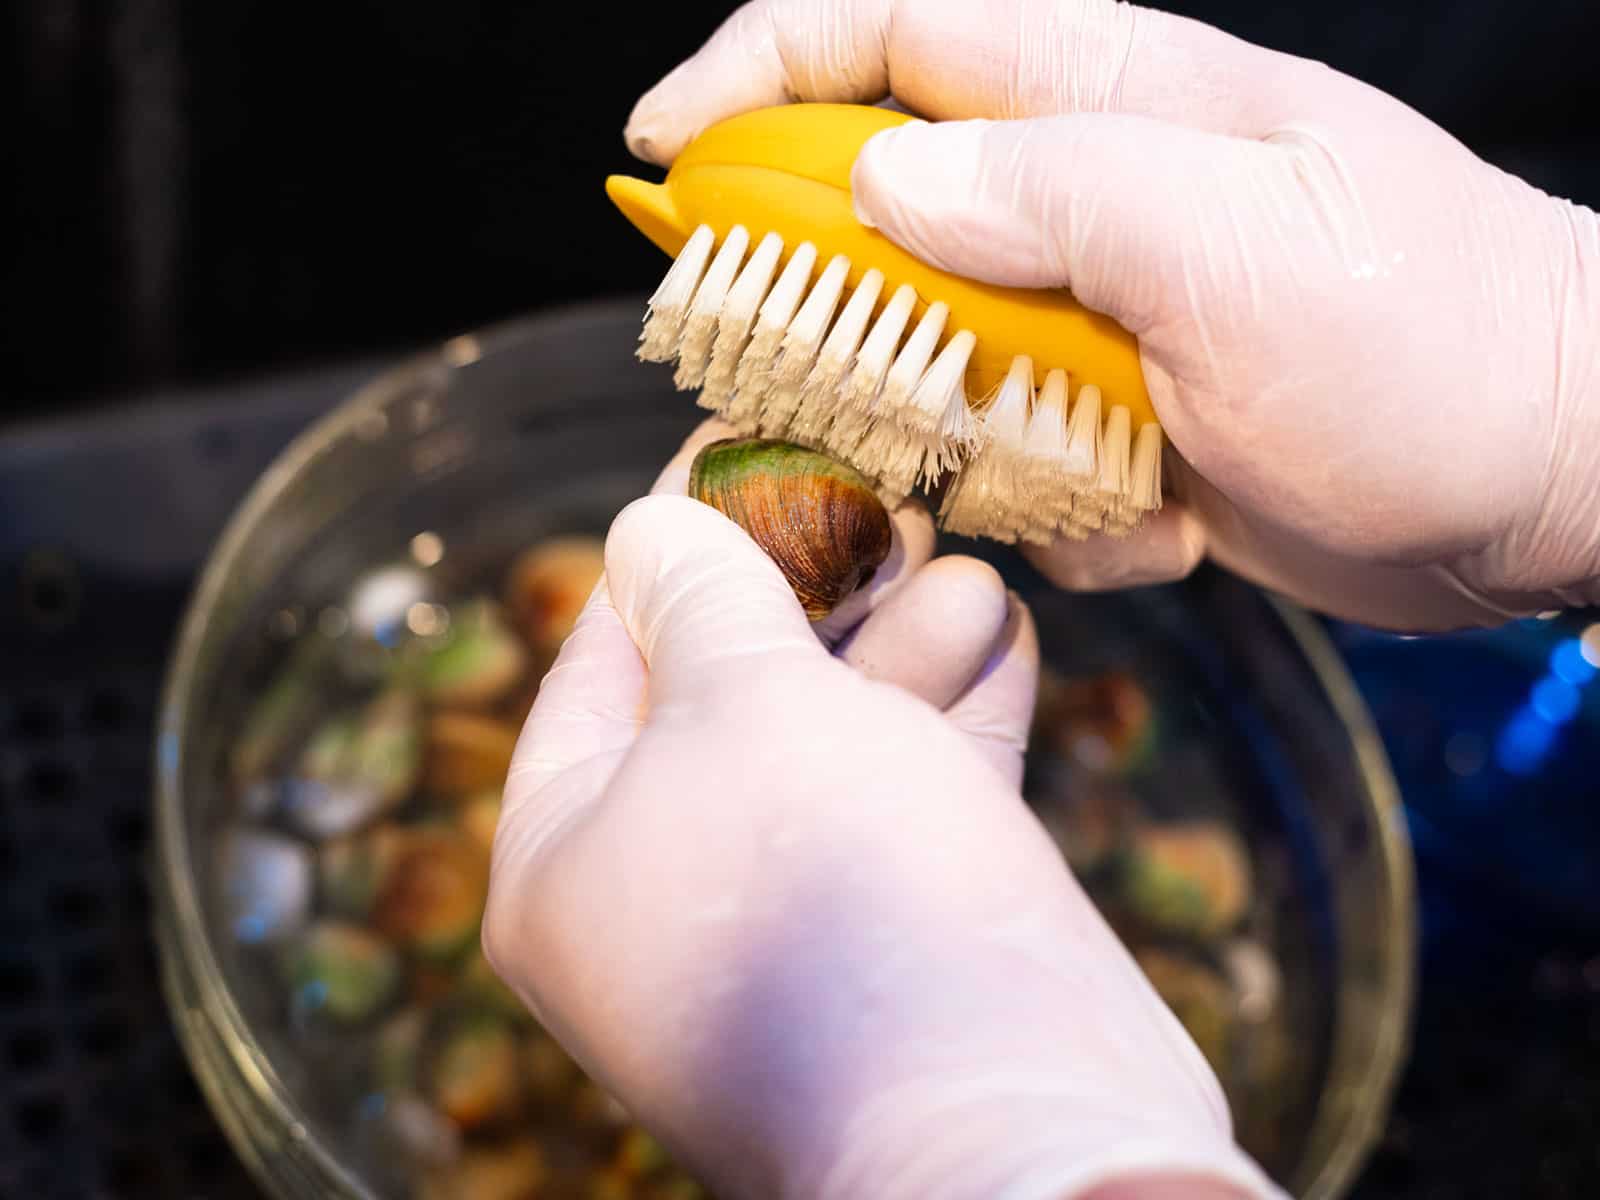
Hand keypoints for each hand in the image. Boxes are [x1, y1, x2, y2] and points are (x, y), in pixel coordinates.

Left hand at [483, 423, 1282, 1198]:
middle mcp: (672, 893)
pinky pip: (916, 788)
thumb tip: (652, 526)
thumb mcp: (742, 704)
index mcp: (570, 856)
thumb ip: (701, 598)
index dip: (673, 535)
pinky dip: (953, 703)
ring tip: (947, 549)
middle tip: (870, 481)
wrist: (1015, 1124)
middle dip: (807, 577)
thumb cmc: (835, 898)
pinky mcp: (911, 927)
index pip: (603, 657)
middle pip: (730, 688)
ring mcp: (797, 916)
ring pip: (838, 734)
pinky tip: (996, 623)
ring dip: (896, 632)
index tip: (738, 436)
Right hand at [623, 0, 1599, 629]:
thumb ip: (1053, 198)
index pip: (885, 35)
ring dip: (943, 436)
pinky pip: (1013, 457)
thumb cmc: (1432, 341)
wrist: (1550, 478)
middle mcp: (1085, 196)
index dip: (753, 74)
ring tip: (1024, 477)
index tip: (663, 152)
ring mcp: (1099, 313)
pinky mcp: (1121, 417)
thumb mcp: (1241, 252)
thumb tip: (886, 182)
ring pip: (928, 355)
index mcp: (1104, 101)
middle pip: (873, 203)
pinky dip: (1050, 509)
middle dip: (819, 293)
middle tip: (801, 377)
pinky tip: (1149, 526)